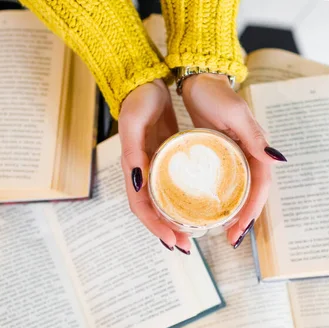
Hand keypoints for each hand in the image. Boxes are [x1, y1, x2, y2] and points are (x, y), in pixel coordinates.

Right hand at [118, 79, 191, 252]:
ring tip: (192, 234)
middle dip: (166, 231)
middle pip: (151, 211)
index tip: (172, 241)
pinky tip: (195, 205)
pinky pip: (172, 187)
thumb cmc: (137, 101)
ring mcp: (154, 167)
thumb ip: (134, 154)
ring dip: (174, 220)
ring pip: (162, 202)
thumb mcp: (134, 125)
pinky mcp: (166, 159)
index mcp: (133, 169)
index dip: (155, 227)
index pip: (141, 207)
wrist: (144, 82)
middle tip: (186, 245)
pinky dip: (180, 201)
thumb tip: (140, 185)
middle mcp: (142, 173)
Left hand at [181, 73, 286, 247]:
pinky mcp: (222, 156)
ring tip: (223, 232)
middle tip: (231, 239)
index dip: (253, 209)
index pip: (260, 186)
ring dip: (235, 213)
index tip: (240, 228)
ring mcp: (236, 157)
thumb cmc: (215, 94)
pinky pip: (227, 183)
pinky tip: (211, 210)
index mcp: (256, 148)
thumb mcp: (235, 114)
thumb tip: (278, 160)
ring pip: (240, 191)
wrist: (199, 80)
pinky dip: (223, 199)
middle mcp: (249, 155)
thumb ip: (254, 137)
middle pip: (252, 194)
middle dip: (244, 218)